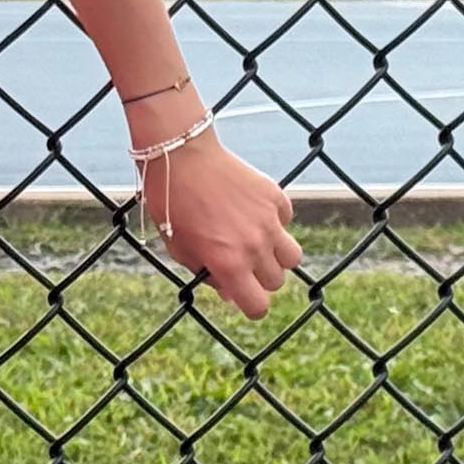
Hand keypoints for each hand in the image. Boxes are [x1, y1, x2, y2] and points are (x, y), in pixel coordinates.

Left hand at [134, 126, 300, 318]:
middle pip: (276, 282)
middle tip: (241, 263)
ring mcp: (268, 221)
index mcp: (229, 265)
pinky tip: (252, 212)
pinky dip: (274, 222)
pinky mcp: (275, 197)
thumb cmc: (171, 205)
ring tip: (256, 243)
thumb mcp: (180, 249)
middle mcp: (254, 246)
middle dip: (260, 279)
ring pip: (292, 257)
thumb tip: (230, 291)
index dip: (250, 305)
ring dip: (276, 256)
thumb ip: (207, 274)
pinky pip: (286, 221)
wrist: (181, 156)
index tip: (242, 295)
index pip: (258, 307)